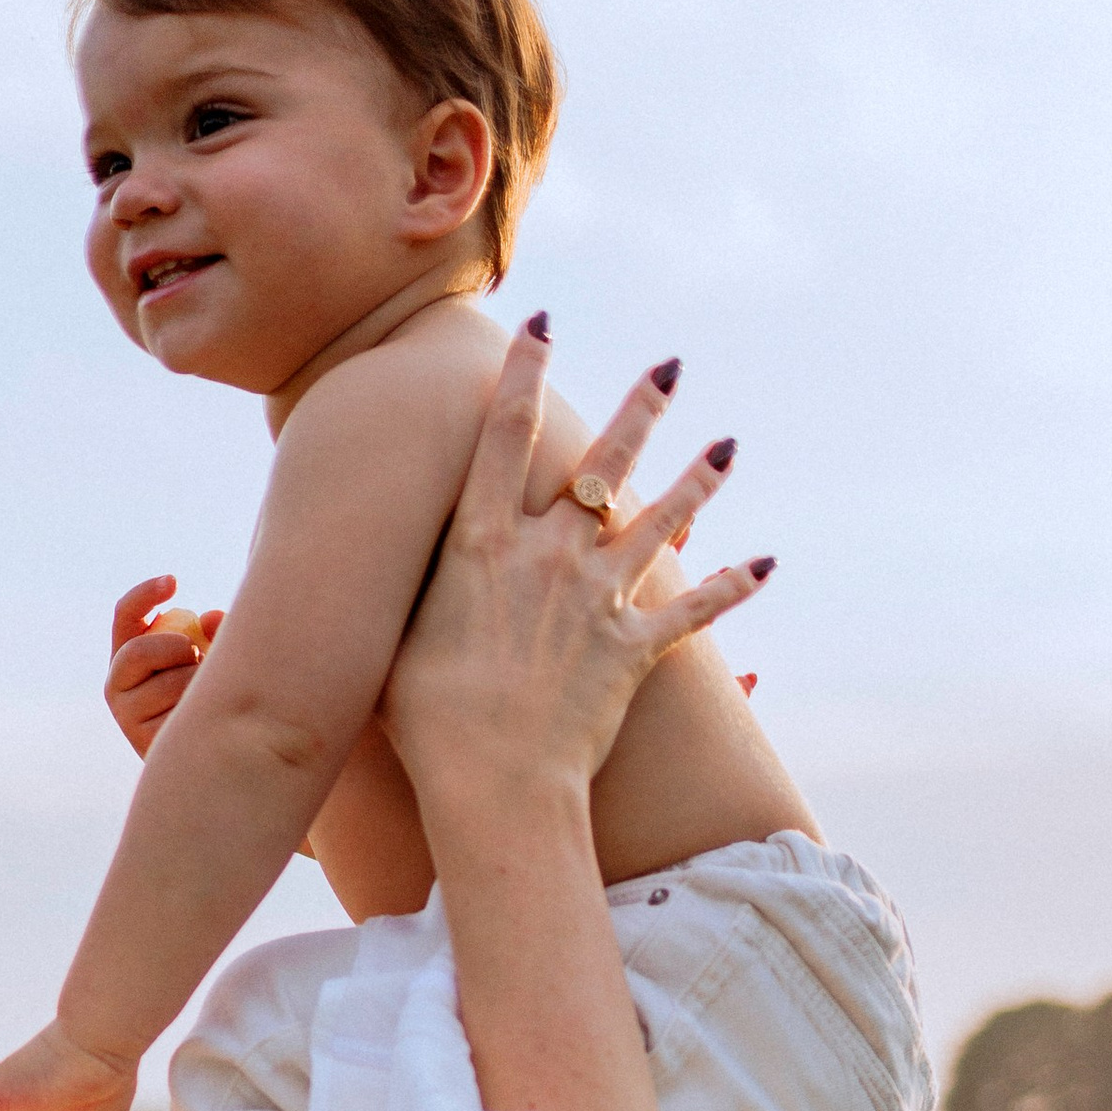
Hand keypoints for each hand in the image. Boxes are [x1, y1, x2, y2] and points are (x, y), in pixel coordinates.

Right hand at [104, 574, 222, 762]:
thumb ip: (211, 631)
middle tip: (197, 654)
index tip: (174, 581)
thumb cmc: (210, 690)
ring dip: (197, 681)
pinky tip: (208, 714)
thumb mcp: (210, 653)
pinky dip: (202, 708)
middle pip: (138, 652)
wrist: (213, 746)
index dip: (145, 595)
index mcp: (129, 653)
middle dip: (175, 647)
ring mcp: (127, 715)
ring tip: (210, 690)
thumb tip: (210, 617)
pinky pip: (179, 713)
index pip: (126, 615)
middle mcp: (118, 684)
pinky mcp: (143, 741)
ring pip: (168, 684)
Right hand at [382, 321, 770, 818]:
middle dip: (641, 410)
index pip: (504, 435)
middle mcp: (547, 556)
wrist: (493, 783)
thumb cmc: (422, 722)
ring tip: (727, 447)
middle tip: (671, 367)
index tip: (543, 327)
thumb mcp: (385, 642)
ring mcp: (597, 599)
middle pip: (603, 463)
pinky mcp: (632, 650)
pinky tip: (765, 565)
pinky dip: (732, 586)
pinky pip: (694, 610)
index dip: (525, 374)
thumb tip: (345, 567)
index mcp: (481, 544)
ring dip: (699, 480)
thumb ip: (392, 592)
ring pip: (661, 521)